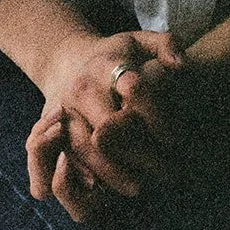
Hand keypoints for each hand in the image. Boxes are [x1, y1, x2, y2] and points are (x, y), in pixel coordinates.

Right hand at [28, 29, 183, 219]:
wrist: (67, 61)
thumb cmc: (115, 56)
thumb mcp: (140, 40)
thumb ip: (167, 45)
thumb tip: (180, 64)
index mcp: (105, 65)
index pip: (134, 89)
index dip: (155, 114)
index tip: (174, 137)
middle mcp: (80, 89)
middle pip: (105, 128)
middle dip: (135, 154)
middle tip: (163, 173)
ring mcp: (61, 111)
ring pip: (81, 148)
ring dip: (110, 172)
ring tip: (138, 188)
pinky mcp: (48, 131)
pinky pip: (58, 158)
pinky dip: (75, 177)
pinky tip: (99, 189)